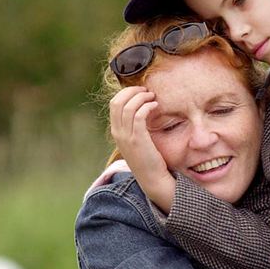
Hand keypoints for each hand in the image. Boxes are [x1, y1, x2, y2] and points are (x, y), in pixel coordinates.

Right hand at [109, 87, 175, 211]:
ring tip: (153, 97)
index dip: (126, 93)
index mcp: (116, 131)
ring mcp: (126, 136)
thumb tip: (140, 109)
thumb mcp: (136, 141)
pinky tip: (155, 105)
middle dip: (132, 91)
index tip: (140, 91)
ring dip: (142, 97)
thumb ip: (134, 127)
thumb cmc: (148, 158)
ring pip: (129, 106)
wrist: (152, 178)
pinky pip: (139, 115)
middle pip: (118, 102)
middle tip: (146, 90)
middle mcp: (118, 133)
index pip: (114, 104)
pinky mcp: (138, 139)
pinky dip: (147, 106)